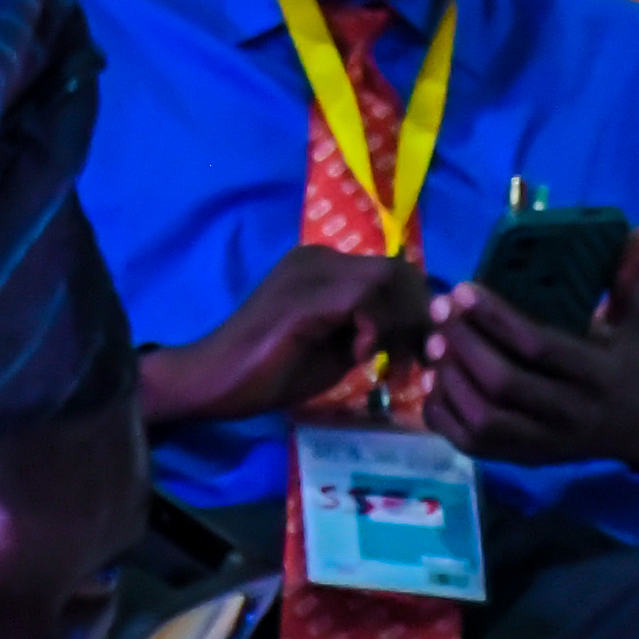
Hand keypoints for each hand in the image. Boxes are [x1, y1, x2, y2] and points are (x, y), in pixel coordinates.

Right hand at [142, 244, 437, 427]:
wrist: (216, 381)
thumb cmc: (269, 373)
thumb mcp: (334, 351)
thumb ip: (367, 334)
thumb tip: (404, 335)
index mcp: (325, 267)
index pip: (392, 273)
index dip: (417, 311)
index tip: (422, 354)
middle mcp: (320, 257)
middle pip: (398, 271)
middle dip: (419, 318)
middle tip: (418, 362)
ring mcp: (311, 271)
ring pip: (387, 280)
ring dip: (402, 327)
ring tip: (392, 367)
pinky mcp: (306, 294)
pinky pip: (364, 298)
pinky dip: (376, 329)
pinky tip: (362, 358)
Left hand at [431, 229, 638, 472]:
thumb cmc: (636, 359)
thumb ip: (631, 275)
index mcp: (599, 375)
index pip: (538, 347)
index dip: (496, 318)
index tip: (463, 289)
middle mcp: (571, 414)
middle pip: (503, 384)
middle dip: (464, 343)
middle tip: (439, 310)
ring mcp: (545, 443)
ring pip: (484, 419)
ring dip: (450, 380)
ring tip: (435, 342)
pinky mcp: (524, 460)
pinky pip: (473, 445)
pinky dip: (445, 416)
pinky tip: (435, 383)